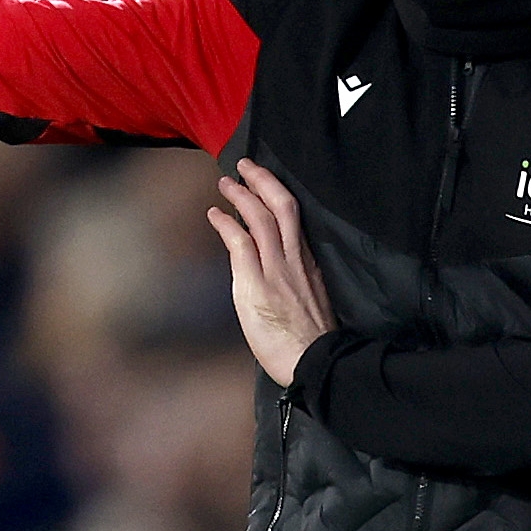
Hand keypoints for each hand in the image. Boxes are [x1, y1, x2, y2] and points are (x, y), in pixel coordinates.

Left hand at [205, 157, 334, 387]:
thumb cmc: (312, 345)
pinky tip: (215, 215)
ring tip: (225, 184)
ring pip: (260, 218)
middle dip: (262, 181)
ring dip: (241, 196)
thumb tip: (274, 274)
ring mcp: (277, 271)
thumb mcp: (310, 305)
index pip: (295, 219)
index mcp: (309, 265)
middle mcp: (295, 261)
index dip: (277, 195)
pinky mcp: (258, 285)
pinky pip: (241, 244)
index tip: (264, 184)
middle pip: (281, 207)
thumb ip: (294, 283)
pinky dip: (226, 224)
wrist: (315, 364)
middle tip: (245, 166)